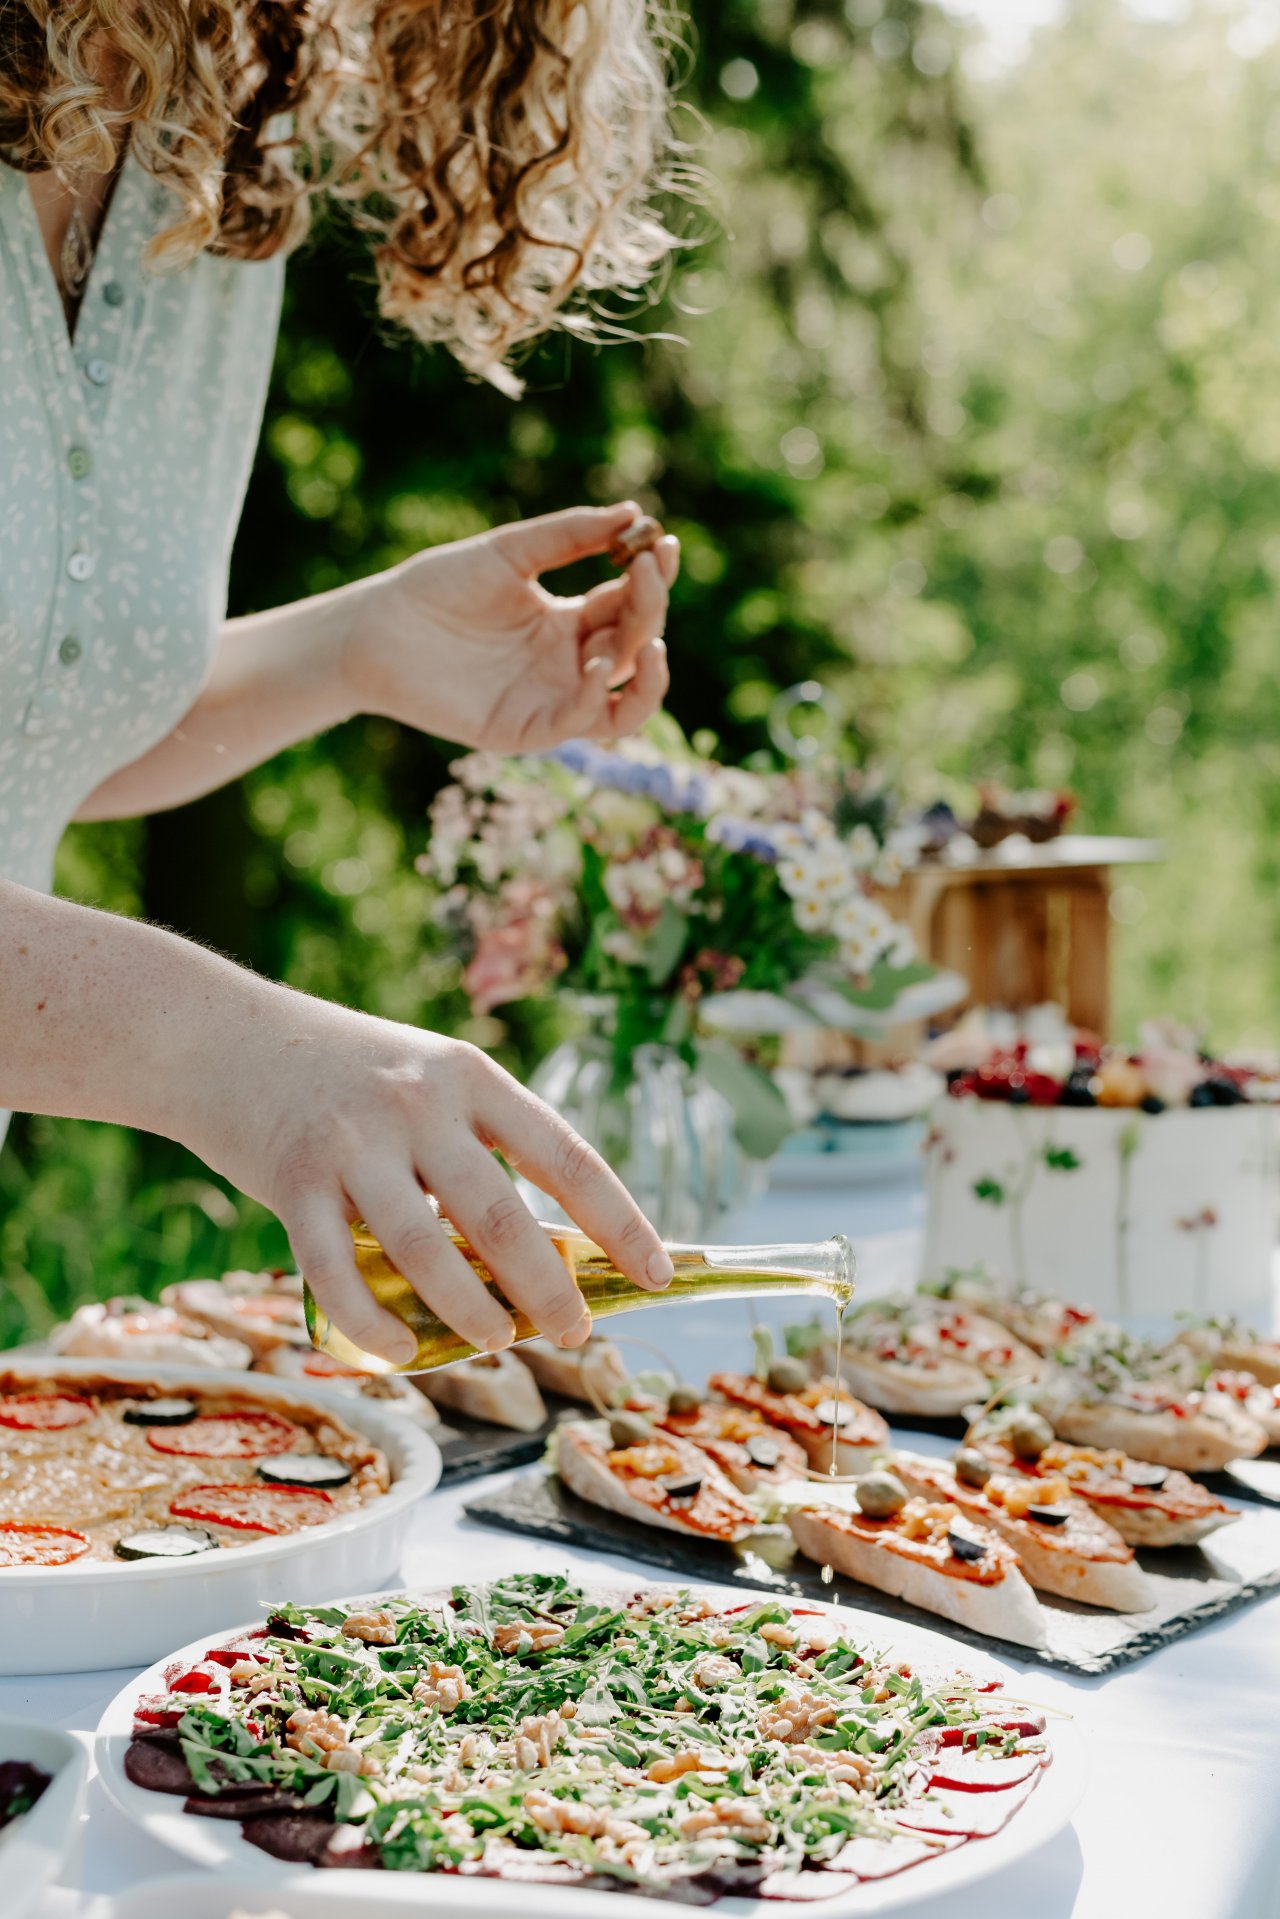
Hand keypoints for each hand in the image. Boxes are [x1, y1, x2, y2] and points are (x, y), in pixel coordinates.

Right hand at [185, 986, 674, 1363]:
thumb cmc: (345, 1075)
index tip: (663, 1275)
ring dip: (471, 1312)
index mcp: (471, 1077)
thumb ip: (479, 1152)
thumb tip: (551, 1254)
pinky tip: (399, 1353)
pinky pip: (338, 1274)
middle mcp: (418, 1105)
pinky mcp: (291, 1182)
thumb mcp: (426, 1083)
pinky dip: (374, 1326)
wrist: (218, 1035)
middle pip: (502, 1214)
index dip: (622, 1223)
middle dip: (549, 1288)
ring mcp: (353, 1143)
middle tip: (573, 1332)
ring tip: (498, 1342)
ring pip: (425, 1251)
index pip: (569, 1156)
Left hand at [345, 501, 678, 751]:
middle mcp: (569, 665)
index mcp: (568, 622)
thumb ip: (568, 536)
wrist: (378, 627)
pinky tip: (594, 664)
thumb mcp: (508, 553)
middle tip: (644, 571)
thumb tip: (632, 512)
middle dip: (649, 609)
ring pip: (627, 706)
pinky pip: (577, 723)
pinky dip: (594, 698)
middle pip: (635, 646)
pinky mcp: (524, 730)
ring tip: (652, 643)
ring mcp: (551, 700)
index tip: (661, 543)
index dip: (652, 578)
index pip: (630, 606)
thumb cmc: (438, 587)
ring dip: (649, 679)